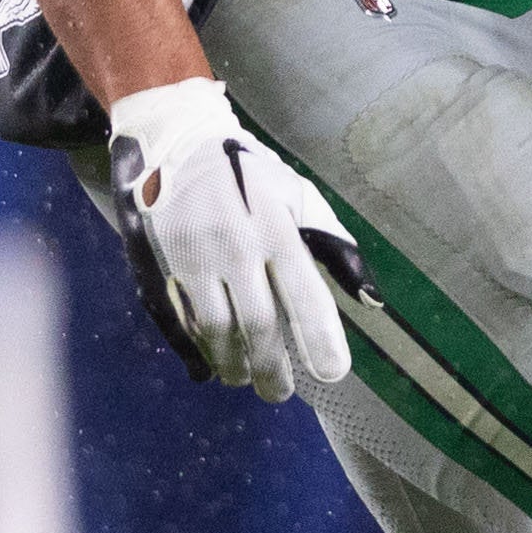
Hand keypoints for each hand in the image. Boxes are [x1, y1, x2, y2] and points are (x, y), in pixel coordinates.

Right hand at [105, 76, 371, 399]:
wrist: (176, 139)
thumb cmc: (250, 174)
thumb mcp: (299, 198)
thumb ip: (334, 249)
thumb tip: (372, 301)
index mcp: (277, 227)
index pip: (306, 294)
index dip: (320, 339)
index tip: (333, 374)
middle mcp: (236, 244)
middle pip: (259, 324)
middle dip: (273, 367)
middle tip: (280, 393)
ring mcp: (193, 256)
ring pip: (216, 330)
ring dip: (234, 364)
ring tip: (245, 379)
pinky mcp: (159, 263)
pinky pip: (180, 320)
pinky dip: (196, 348)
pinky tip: (209, 365)